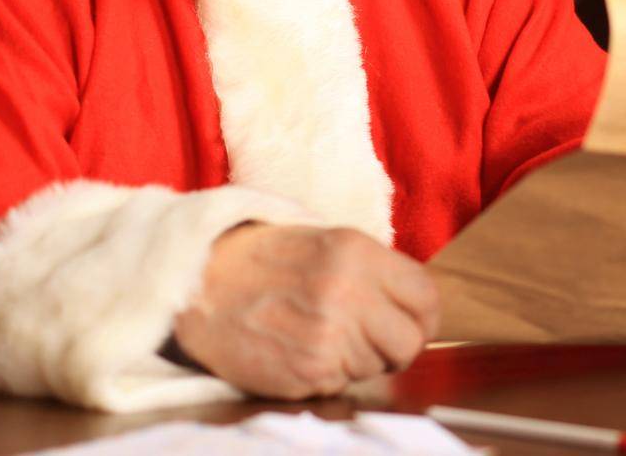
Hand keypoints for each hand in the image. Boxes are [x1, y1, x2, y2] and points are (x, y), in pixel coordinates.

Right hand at [172, 224, 440, 399]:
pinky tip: (300, 350)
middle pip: (410, 342)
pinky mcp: (307, 371)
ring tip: (319, 335)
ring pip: (376, 368)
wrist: (199, 282)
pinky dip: (327, 375)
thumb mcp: (326, 241)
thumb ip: (374, 270)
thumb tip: (416, 306)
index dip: (422, 317)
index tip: (409, 323)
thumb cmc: (264, 261)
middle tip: (368, 339)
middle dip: (395, 347)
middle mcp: (347, 292)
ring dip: (356, 360)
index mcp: (357, 253)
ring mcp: (327, 335)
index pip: (427, 298)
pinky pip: (342, 384)